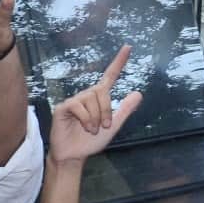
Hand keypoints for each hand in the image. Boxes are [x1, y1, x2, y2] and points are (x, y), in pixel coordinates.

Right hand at [47, 46, 142, 167]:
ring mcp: (75, 100)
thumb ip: (124, 110)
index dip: (119, 61)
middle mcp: (87, 95)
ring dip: (96, 118)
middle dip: (106, 111)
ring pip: (91, 99)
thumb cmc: (91, 141)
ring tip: (91, 130)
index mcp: (100, 98)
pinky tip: (84, 127)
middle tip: (104, 127)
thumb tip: (139, 93)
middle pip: (102, 92)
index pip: (110, 76)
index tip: (128, 47)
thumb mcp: (113, 126)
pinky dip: (86, 119)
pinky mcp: (63, 107)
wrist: (75, 155)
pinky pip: (79, 106)